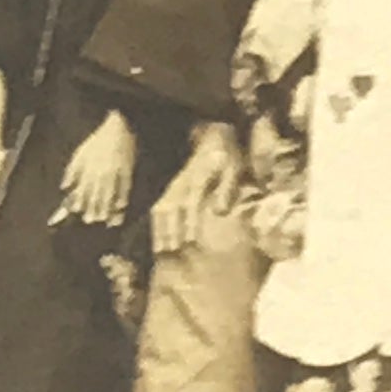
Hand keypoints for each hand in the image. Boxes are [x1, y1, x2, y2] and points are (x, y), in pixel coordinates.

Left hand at [57, 113, 139, 229]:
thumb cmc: (97, 141)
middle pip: (95, 194)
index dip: (78, 202)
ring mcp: (114, 172)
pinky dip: (123, 196)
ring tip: (104, 219)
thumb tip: (64, 188)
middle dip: (92, 208)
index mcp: (87, 170)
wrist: (118, 127)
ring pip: (109, 193)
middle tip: (91, 221)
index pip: (81, 190)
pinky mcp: (127, 170)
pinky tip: (121, 206)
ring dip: (106, 206)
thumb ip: (71, 172)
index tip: (76, 212)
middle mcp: (99, 173)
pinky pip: (125, 186)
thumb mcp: (79, 154)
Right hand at [151, 121, 243, 254]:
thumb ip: (227, 189)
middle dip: (170, 231)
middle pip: (171, 209)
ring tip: (161, 251)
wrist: (214, 139)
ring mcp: (173, 186)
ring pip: (160, 210)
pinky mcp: (170, 190)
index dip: (189, 223)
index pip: (190, 204)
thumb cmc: (227, 157)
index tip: (189, 242)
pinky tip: (158, 238)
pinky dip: (156, 224)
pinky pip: (158, 208)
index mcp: (198, 179)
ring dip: (160, 230)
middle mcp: (181, 184)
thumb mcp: (234, 168)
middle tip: (171, 252)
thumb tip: (219, 211)